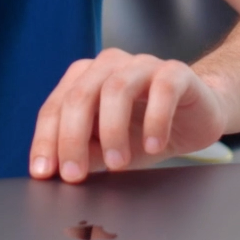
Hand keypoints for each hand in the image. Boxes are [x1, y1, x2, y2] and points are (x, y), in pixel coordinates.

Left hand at [29, 48, 227, 183]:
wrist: (196, 116)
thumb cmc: (145, 130)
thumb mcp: (109, 148)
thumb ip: (85, 153)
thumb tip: (59, 173)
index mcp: (85, 78)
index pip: (56, 106)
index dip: (46, 139)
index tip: (44, 172)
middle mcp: (109, 65)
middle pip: (81, 95)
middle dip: (73, 138)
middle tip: (75, 175)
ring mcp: (143, 65)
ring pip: (117, 88)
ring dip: (112, 130)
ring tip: (117, 164)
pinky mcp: (176, 73)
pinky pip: (163, 90)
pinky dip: (155, 120)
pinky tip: (154, 146)